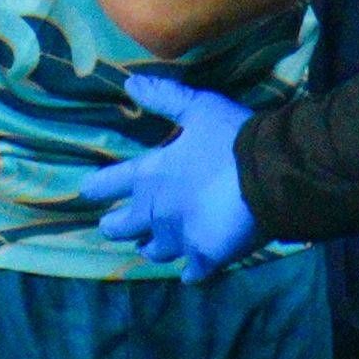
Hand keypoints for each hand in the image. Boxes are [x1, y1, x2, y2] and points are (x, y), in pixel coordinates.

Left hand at [78, 73, 259, 281]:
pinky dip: (191, 273)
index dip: (95, 188)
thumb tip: (130, 83)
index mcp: (149, 176)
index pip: (106, 184)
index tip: (88, 191)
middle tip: (116, 225)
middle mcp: (155, 212)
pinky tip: (192, 275)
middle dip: (116, 225)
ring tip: (153, 247)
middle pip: (121, 227)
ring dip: (152, 247)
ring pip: (153, 252)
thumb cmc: (232, 140)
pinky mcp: (206, 257)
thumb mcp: (199, 109)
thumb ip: (164, 98)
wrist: (271, 176)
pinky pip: (192, 274)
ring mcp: (180, 239)